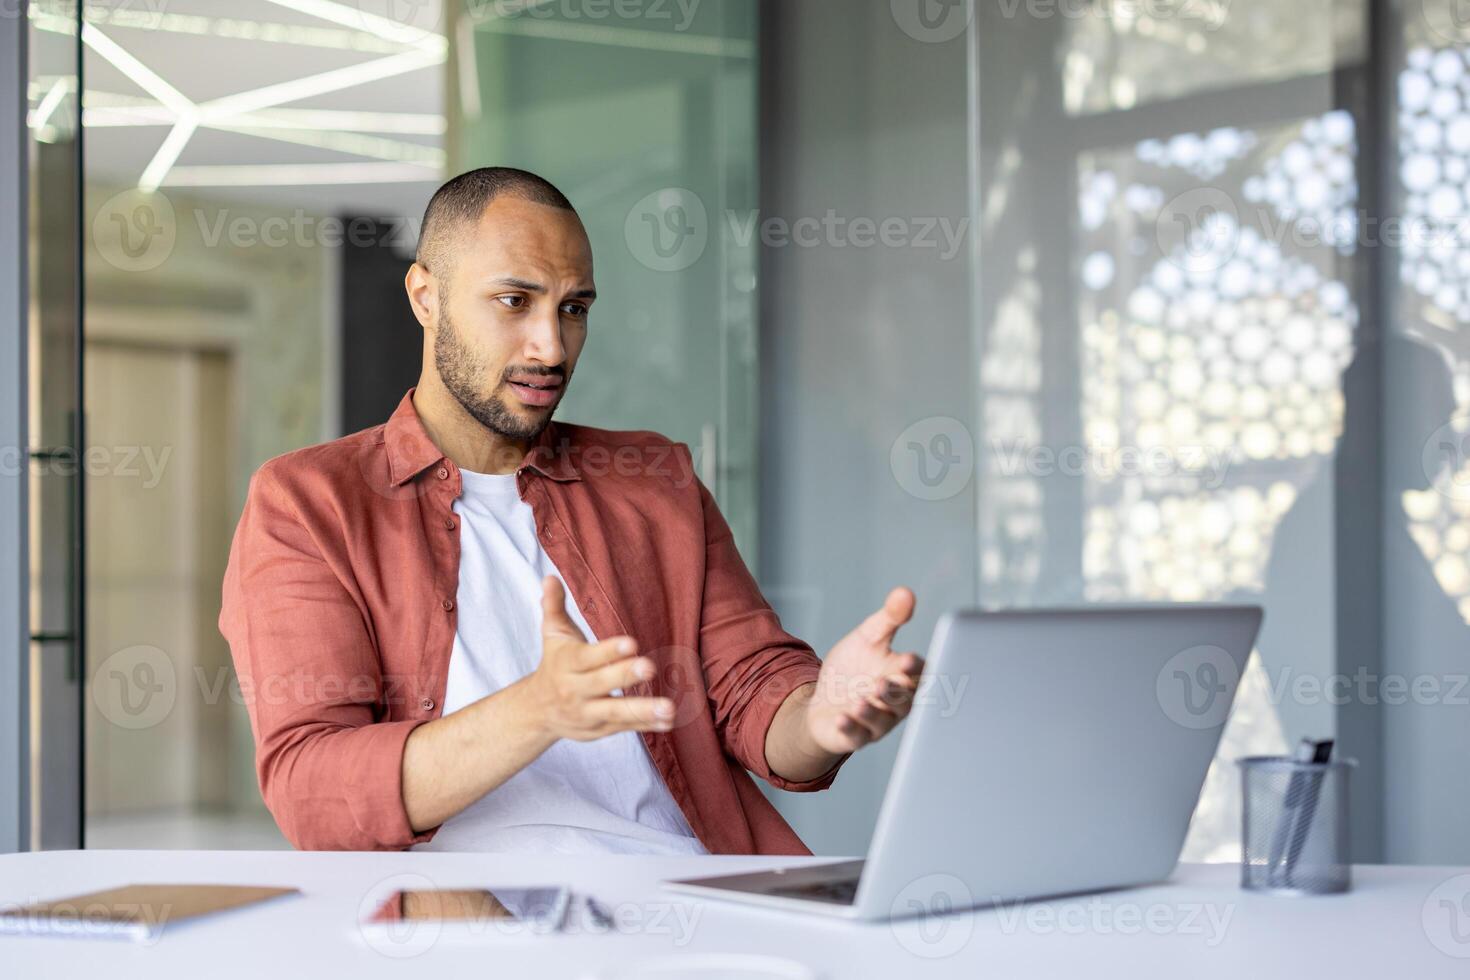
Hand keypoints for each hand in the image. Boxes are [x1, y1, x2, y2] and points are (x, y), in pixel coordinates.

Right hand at [525, 576, 675, 740]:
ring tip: (669, 708)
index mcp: (567, 664)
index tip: (632, 643)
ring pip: (615, 712)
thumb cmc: (554, 664)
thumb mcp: (552, 635)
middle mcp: (575, 690)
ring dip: (643, 710)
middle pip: (601, 683)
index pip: (587, 657)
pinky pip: (624, 727)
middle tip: (650, 667)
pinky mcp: (599, 729)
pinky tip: (669, 721)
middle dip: (625, 676)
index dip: (609, 651)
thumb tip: (550, 577)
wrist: (536, 710)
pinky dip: (646, 725)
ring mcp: (587, 712)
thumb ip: (554, 606)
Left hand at [805, 587, 923, 753]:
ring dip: (872, 712)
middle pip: (902, 700)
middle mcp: (895, 703)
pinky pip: (856, 736)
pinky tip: (841, 718)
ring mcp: (876, 722)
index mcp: (904, 677)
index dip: (915, 669)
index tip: (909, 660)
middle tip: (883, 682)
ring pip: (881, 720)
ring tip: (860, 700)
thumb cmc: (854, 668)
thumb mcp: (869, 637)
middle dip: (894, 692)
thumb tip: (906, 592)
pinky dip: (850, 728)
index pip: (917, 674)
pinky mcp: (855, 736)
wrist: (823, 699)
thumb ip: (889, 618)